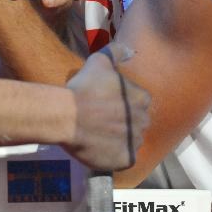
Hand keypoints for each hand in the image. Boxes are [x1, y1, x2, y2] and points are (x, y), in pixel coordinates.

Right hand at [64, 43, 150, 170]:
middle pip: (136, 122)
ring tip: (99, 134)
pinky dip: (114, 154)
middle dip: (124, 121)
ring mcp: (135, 142)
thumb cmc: (84, 87)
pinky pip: (124, 158)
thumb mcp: (100, 61)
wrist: (67, 116)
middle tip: (102, 119)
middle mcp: (143, 121)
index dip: (122, 103)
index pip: (139, 102)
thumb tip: (132, 50)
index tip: (107, 104)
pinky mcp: (126, 160)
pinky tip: (99, 146)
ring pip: (131, 140)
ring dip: (119, 137)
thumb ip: (118, 52)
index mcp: (142, 99)